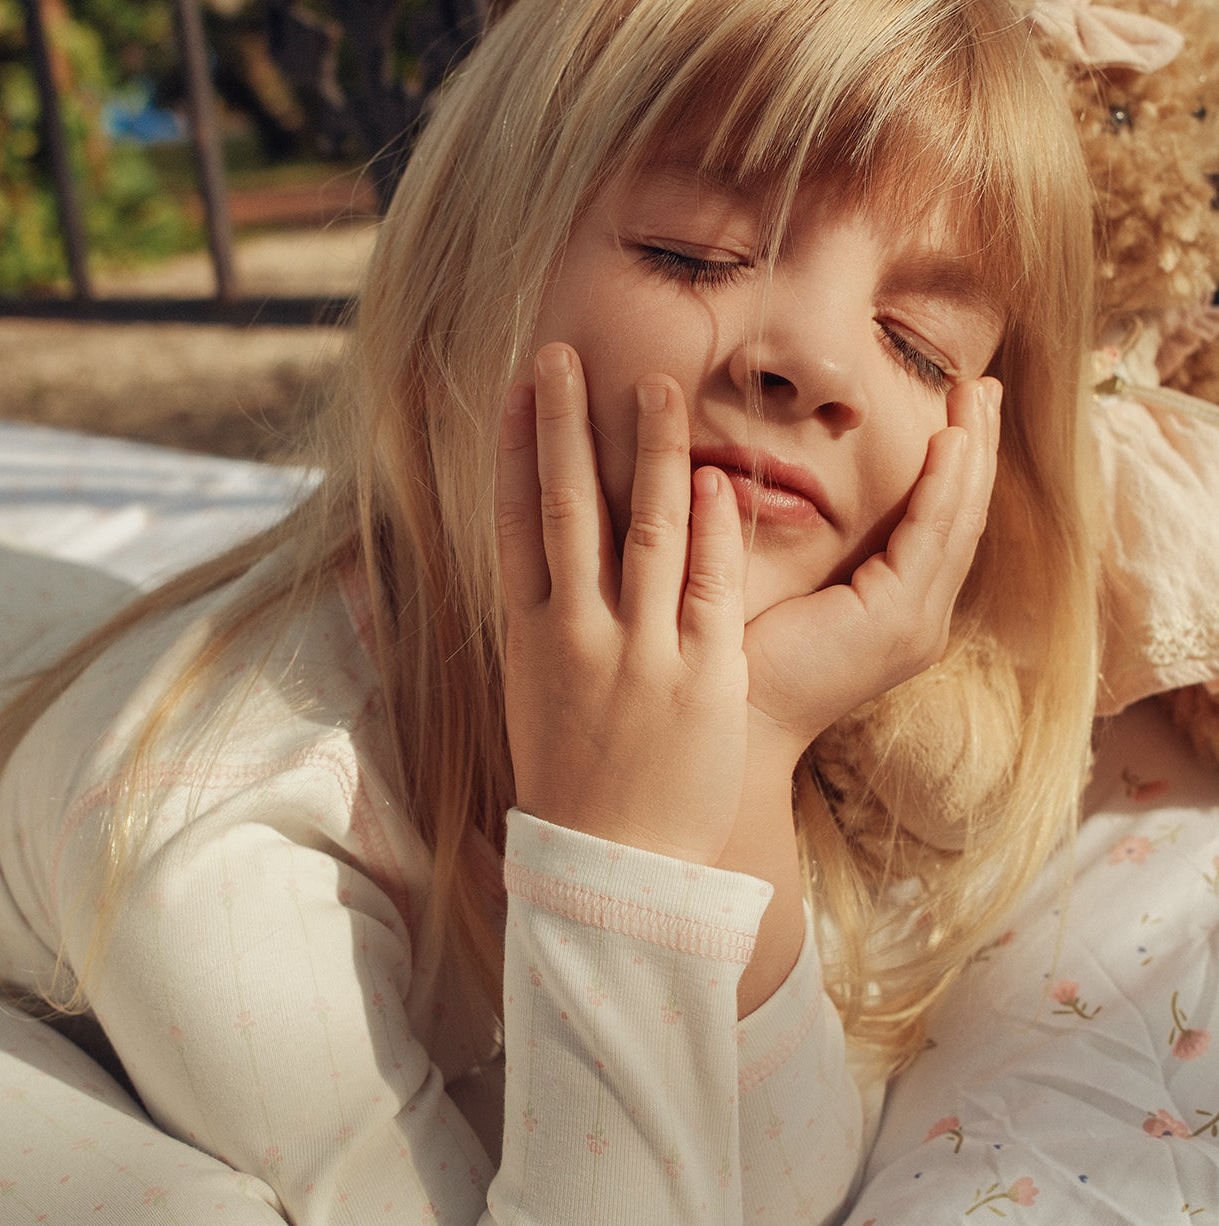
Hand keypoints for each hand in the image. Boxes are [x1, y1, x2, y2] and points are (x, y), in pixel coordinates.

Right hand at [497, 343, 750, 865]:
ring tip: (656, 386)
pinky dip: (710, 530)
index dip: (511, 448)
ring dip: (649, 452)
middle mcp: (576, 634)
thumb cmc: (574, 781)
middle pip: (565, 508)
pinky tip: (714, 476)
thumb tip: (551, 552)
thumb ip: (548, 621)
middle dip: (563, 425)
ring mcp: (639, 654)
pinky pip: (708, 588)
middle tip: (566, 355)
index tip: (516, 386)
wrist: (612, 869)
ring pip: (641, 531)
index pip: (513, 521)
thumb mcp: (539, 695)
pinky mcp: (702, 679)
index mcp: (528, 637)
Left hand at [740, 376, 1001, 772]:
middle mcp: (916, 619)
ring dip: (971, 455)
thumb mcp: (779, 582)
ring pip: (956, 521)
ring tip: (977, 395)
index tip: (957, 406)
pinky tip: (952, 440)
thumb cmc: (735, 651)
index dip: (953, 465)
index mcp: (893, 612)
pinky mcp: (894, 622)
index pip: (936, 524)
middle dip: (977, 447)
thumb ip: (801, 539)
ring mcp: (912, 624)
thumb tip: (774, 479)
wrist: (723, 720)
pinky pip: (929, 537)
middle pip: (961, 516)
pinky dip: (944, 486)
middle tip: (984, 384)